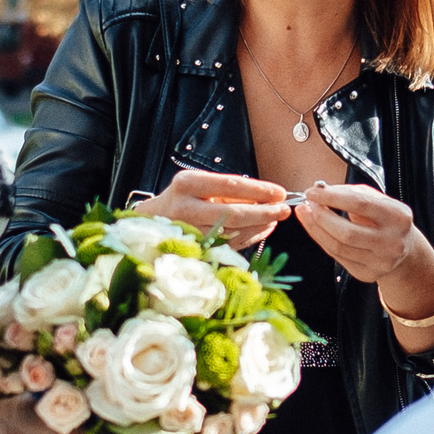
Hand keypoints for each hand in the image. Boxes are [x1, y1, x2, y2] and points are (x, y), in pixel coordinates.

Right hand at [131, 169, 288, 248]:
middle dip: (263, 212)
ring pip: (233, 232)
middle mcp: (186, 208)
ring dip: (259, 227)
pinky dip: (249, 237)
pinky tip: (261, 229)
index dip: (259, 190)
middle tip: (284, 210)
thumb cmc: (179, 199)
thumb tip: (265, 197)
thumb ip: (228, 190)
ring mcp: (189, 232)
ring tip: (275, 219)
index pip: (230, 186)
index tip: (279, 193)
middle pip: (233, 214)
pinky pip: (229, 245)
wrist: (148, 222)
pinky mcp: (194, 249)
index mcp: (187, 184)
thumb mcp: (199, 185)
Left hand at [292, 184, 433, 329]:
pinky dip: (322, 241)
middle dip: (320, 216)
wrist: (404, 249)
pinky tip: (316, 229)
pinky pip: (337, 257)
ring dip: (316, 229)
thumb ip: (351, 192)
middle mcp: (392, 242)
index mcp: (398, 217)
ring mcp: (381, 262)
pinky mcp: (368, 274)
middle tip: (307, 204)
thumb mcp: (378, 200)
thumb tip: (320, 190)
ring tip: (306, 214)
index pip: (359, 204)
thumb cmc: (386, 219)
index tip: (312, 191)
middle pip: (346, 232)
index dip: (332, 197)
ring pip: (338, 247)